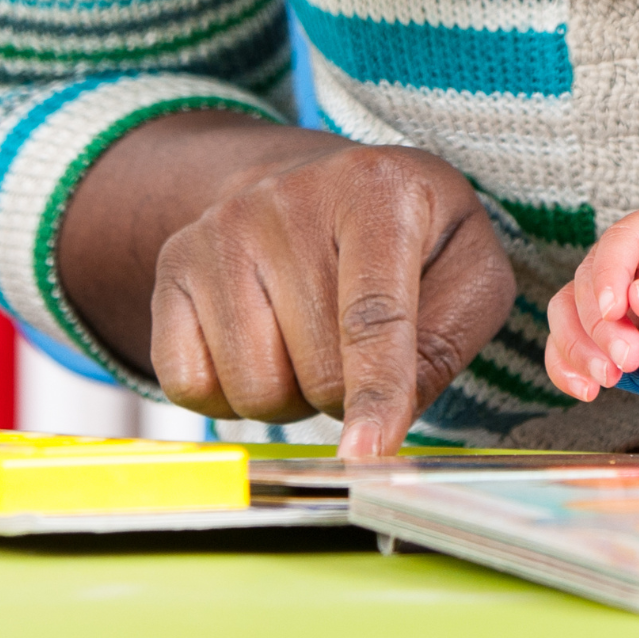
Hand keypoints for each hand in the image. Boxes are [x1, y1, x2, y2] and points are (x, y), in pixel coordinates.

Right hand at [113, 121, 517, 457]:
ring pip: (253, 389)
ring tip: (308, 340)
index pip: (373, 314)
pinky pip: (191, 385)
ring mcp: (220, 230)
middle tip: (356, 348)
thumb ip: (450, 338)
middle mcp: (288, 199)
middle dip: (346, 393)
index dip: (376, 392)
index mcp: (378, 189)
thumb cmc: (406, 236)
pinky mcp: (173, 266)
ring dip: (290, 395)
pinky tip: (258, 344)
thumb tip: (392, 420)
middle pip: (318, 370)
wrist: (312, 184)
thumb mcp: (466, 265)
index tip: (368, 453)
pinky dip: (229, 394)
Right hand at [544, 205, 638, 400]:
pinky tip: (586, 389)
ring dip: (577, 348)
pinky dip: (568, 367)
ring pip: (567, 312)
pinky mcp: (605, 333)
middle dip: (600, 325)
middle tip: (629, 358)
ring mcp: (612, 298)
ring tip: (607, 378)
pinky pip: (568, 344)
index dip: (609, 274)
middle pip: (587, 281)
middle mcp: (627, 261)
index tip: (614, 310)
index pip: (621, 241)